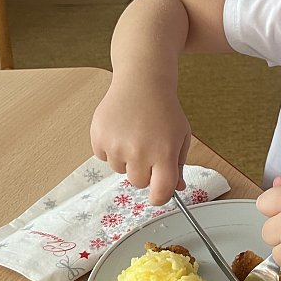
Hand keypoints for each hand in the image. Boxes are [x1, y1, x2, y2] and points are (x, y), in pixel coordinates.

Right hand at [90, 80, 190, 205]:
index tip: (159, 194)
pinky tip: (120, 130)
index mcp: (163, 154)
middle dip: (144, 172)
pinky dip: (110, 149)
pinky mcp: (99, 138)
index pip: (160, 192)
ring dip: (126, 159)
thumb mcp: (181, 136)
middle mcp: (139, 152)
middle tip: (148, 150)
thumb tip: (176, 189)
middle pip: (138, 183)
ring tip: (134, 135)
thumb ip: (178, 165)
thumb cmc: (165, 110)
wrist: (142, 82)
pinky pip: (103, 158)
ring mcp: (116, 146)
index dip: (160, 197)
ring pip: (120, 170)